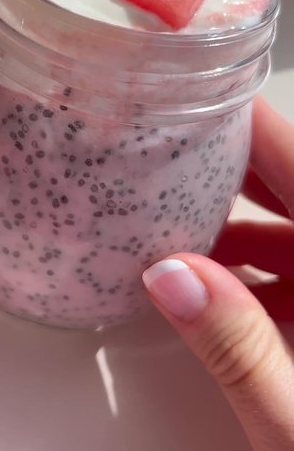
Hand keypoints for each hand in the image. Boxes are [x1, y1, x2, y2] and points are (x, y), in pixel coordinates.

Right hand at [142, 97, 293, 450]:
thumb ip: (238, 347)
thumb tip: (171, 276)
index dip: (253, 127)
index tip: (202, 103)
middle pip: (293, 190)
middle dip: (231, 173)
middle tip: (169, 157)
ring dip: (240, 228)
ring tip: (179, 230)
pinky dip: (260, 272)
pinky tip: (217, 295)